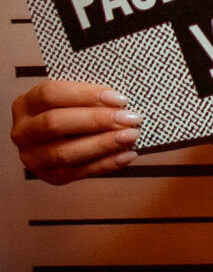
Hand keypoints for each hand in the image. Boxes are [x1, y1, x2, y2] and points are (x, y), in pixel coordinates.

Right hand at [10, 79, 141, 183]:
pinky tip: (128, 154)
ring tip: (131, 136)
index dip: (86, 95)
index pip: (51, 94)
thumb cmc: (68, 113)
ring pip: (66, 152)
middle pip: (56, 123)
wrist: (53, 142)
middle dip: (97, 120)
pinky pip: (80, 172)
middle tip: (130, 118)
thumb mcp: (68, 99)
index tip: (118, 98)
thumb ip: (86, 98)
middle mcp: (23, 132)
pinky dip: (107, 163)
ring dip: (103, 144)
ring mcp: (34, 157)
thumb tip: (119, 101)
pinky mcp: (51, 177)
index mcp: (25, 105)